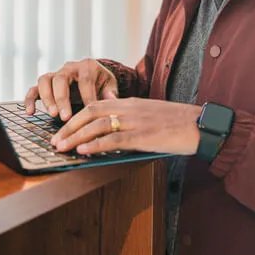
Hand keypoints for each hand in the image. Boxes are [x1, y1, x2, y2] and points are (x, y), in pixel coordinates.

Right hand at [24, 59, 117, 119]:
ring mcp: (56, 75)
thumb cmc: (102, 84)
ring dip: (47, 98)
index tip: (89, 112)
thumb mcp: (110, 86)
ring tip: (52, 115)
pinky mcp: (46, 84)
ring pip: (45, 80)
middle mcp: (69, 67)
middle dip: (62, 98)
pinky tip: (30, 112)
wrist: (94, 78)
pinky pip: (34, 89)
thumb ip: (110, 93)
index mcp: (87, 66)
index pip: (85, 80)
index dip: (86, 96)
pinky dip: (30, 99)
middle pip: (61, 79)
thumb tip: (110, 100)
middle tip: (65, 117)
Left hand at [51, 98, 202, 156]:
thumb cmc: (178, 123)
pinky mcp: (144, 135)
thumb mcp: (150, 116)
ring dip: (76, 137)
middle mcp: (130, 108)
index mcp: (131, 102)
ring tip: (61, 148)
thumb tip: (111, 136)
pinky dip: (95, 145)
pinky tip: (83, 152)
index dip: (75, 117)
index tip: (62, 129)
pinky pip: (114, 139)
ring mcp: (136, 121)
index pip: (95, 105)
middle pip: (91, 112)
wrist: (200, 124)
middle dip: (69, 127)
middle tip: (54, 141)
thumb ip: (131, 121)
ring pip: (98, 125)